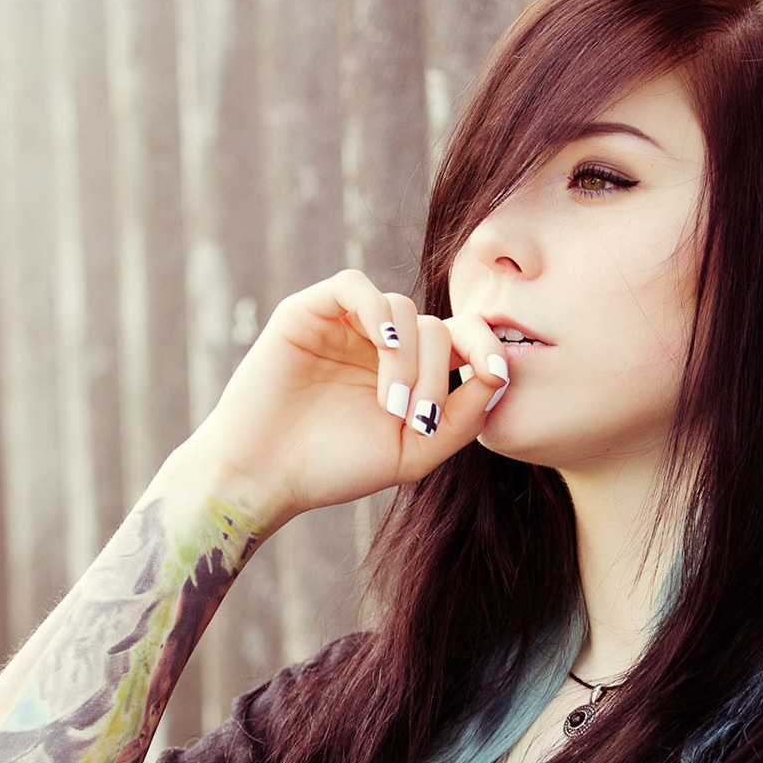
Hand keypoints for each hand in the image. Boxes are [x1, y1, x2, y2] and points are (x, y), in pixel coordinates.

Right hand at [175, 270, 509, 529]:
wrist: (264, 477)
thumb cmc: (334, 468)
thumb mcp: (413, 452)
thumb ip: (461, 418)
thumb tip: (499, 372)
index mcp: (409, 371)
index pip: (461, 337)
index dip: (486, 345)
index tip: (497, 372)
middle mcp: (379, 342)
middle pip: (436, 327)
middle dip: (438, 373)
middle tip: (415, 418)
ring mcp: (344, 324)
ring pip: (402, 308)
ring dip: (408, 358)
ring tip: (392, 405)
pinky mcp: (308, 311)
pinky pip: (354, 285)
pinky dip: (377, 309)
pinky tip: (383, 344)